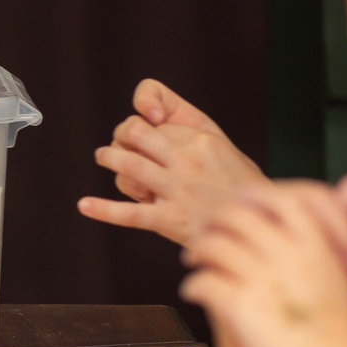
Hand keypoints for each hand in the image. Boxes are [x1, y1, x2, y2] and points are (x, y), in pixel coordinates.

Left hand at [78, 79, 268, 245]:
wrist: (262, 229)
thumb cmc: (241, 188)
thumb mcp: (225, 147)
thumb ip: (192, 129)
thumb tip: (154, 117)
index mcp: (201, 140)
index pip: (154, 123)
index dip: (142, 124)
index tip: (142, 129)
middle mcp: (187, 160)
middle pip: (134, 134)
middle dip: (120, 137)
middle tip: (114, 144)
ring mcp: (177, 189)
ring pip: (128, 165)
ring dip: (109, 158)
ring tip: (103, 157)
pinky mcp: (171, 219)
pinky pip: (130, 213)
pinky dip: (104, 209)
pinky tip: (84, 205)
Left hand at [179, 186, 346, 346]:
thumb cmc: (342, 339)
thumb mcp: (342, 278)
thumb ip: (336, 229)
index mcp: (317, 243)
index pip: (273, 195)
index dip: (246, 199)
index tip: (234, 208)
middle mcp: (288, 253)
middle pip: (234, 214)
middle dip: (213, 221)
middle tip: (204, 234)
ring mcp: (262, 278)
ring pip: (211, 243)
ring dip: (197, 250)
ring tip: (194, 261)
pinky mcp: (239, 307)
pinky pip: (201, 281)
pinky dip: (193, 285)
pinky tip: (193, 293)